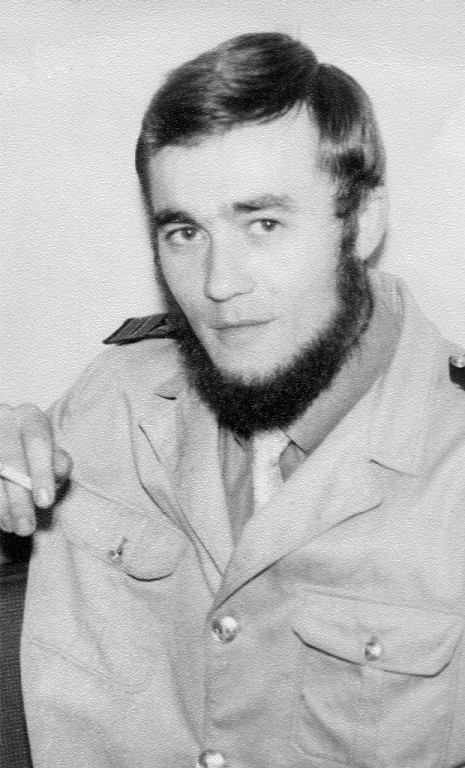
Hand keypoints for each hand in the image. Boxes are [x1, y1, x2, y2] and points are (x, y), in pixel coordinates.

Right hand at [0, 404, 71, 535]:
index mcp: (29, 417)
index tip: (45, 503)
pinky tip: (1, 520)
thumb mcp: (51, 451)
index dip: (41, 473)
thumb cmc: (34, 450)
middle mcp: (3, 420)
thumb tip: (58, 471)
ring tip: (13, 528)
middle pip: (10, 462)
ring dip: (2, 506)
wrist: (7, 438)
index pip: (37, 442)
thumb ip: (57, 461)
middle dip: (18, 499)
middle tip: (27, 527)